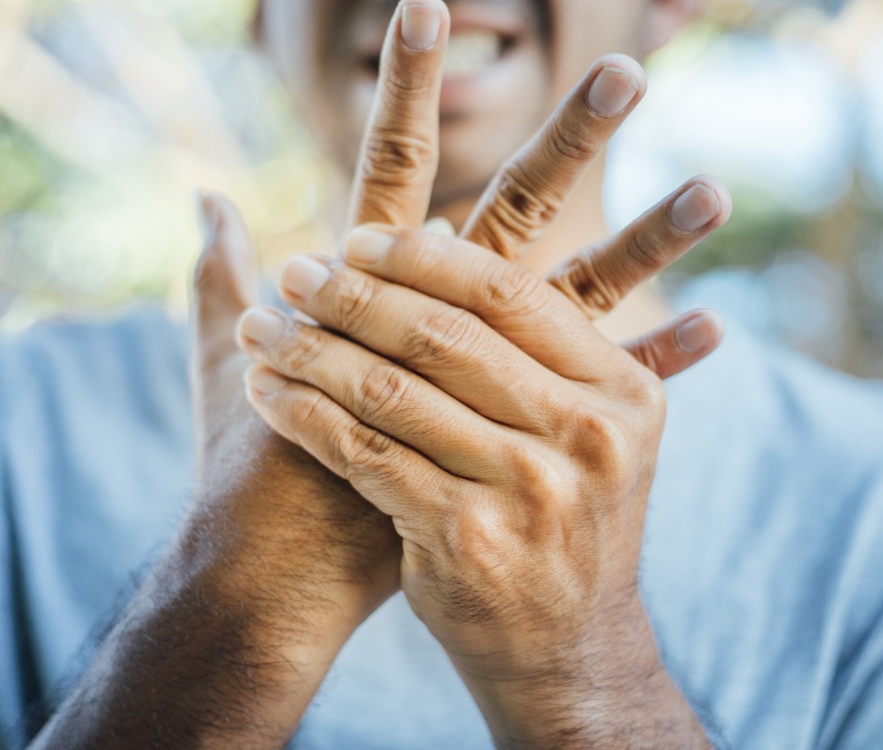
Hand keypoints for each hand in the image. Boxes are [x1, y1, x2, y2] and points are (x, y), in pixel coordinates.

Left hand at [237, 175, 728, 746]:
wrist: (568, 650)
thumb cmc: (564, 520)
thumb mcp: (591, 433)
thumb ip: (538, 346)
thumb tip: (437, 233)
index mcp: (621, 390)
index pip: (506, 294)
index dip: (420, 259)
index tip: (355, 240)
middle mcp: (585, 435)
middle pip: (442, 335)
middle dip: (352, 295)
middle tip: (294, 271)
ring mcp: (528, 489)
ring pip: (392, 390)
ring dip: (311, 351)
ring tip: (261, 327)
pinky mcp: (466, 538)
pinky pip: (365, 453)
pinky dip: (305, 415)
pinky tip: (268, 393)